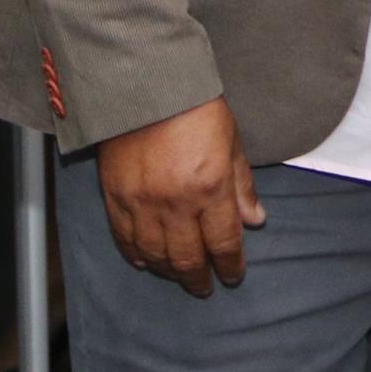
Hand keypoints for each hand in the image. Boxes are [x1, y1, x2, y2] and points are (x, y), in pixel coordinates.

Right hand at [95, 96, 265, 296]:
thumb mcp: (232, 141)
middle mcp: (176, 202)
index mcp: (210, 187)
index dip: (230, 265)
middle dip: (199, 277)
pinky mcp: (115, 197)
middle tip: (204, 286)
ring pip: (155, 255)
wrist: (145, 85)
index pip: (223, 243)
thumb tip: (255, 220)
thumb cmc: (194, 107)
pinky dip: (136, 255)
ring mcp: (142, 202)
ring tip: (179, 276)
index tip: (233, 275)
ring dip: (169, 271)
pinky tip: (145, 262)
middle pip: (188, 257)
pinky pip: (125, 239)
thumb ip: (242, 186)